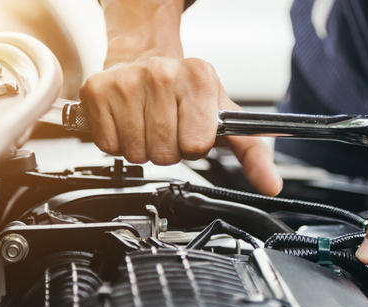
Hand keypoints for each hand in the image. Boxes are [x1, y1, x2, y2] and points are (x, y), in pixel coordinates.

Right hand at [79, 57, 282, 195]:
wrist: (145, 59)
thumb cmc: (188, 94)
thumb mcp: (226, 118)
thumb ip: (254, 154)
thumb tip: (272, 186)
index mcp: (199, 77)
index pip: (196, 145)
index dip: (195, 145)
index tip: (192, 128)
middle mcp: (162, 72)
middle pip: (165, 153)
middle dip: (168, 149)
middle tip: (167, 127)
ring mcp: (126, 80)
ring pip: (136, 152)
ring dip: (143, 147)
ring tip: (148, 124)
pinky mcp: (96, 90)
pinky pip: (108, 145)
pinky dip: (117, 142)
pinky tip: (127, 121)